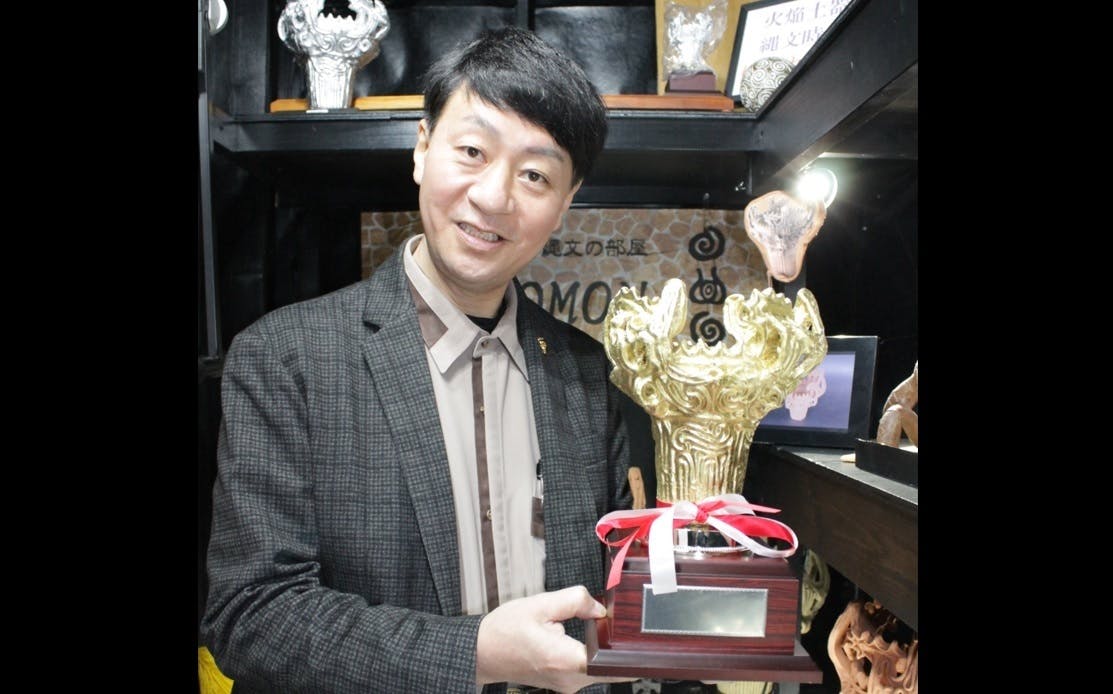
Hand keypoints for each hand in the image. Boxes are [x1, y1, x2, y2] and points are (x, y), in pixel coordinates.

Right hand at [476, 585, 635, 692]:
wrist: (483, 651)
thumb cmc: (505, 631)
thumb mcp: (540, 604)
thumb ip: (575, 600)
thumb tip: (600, 607)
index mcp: (564, 658)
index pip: (613, 663)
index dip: (628, 647)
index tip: (633, 630)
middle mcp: (569, 678)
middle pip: (613, 667)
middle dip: (617, 644)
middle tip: (612, 620)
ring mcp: (568, 684)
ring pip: (603, 669)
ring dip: (604, 649)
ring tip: (593, 626)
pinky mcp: (565, 683)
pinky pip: (590, 670)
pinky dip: (593, 654)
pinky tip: (583, 637)